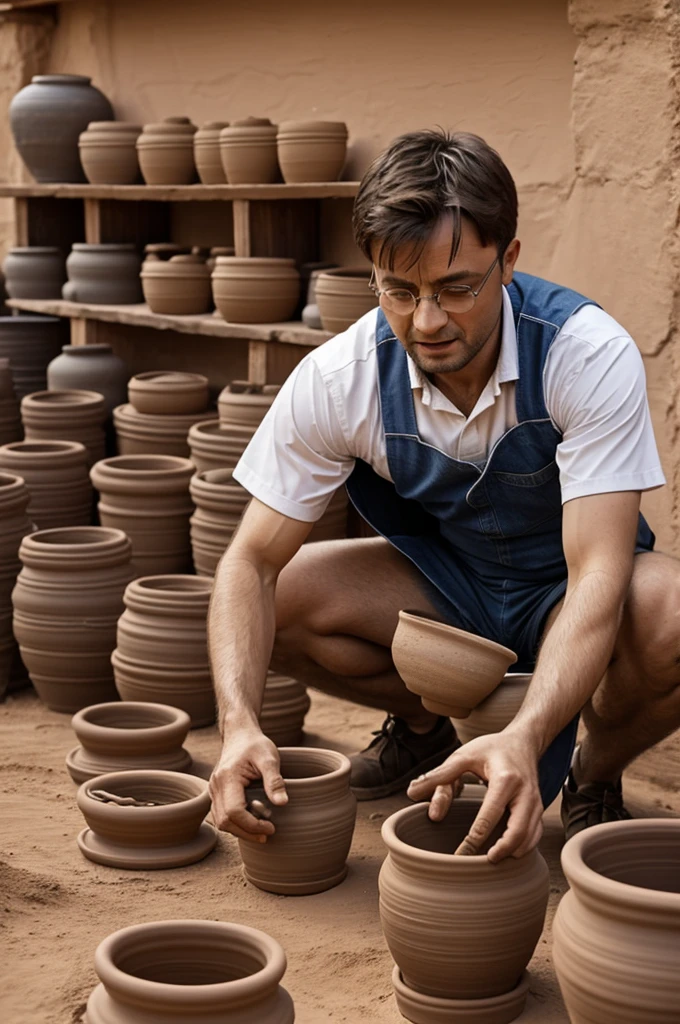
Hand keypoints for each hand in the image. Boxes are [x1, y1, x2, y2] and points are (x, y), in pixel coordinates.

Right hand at [209, 727, 286, 843]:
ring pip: (221, 821)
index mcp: (227, 777)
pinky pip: (221, 816)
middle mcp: (215, 785)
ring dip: (240, 830)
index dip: (252, 825)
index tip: (271, 827)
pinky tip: (251, 822)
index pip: (234, 812)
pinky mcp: (216, 793)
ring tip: (261, 831)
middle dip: (246, 832)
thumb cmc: (255, 745)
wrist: (239, 735)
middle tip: (268, 834)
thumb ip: (275, 780)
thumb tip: (282, 803)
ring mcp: (213, 790)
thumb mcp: (269, 757)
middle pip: (225, 821)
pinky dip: (235, 824)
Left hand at [406, 730, 542, 861]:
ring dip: (513, 852)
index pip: (491, 814)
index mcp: (506, 778)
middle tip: (479, 863)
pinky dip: (523, 847)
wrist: (523, 742)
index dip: (476, 837)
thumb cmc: (491, 749)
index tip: (461, 853)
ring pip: (530, 836)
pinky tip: (505, 853)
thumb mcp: (463, 756)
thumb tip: (412, 792)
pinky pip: (535, 834)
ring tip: (491, 861)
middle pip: (519, 830)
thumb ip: (439, 775)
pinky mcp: (539, 809)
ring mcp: (536, 802)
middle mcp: (525, 792)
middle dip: (502, 851)